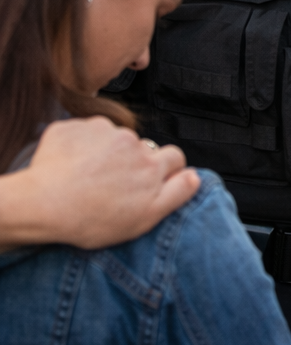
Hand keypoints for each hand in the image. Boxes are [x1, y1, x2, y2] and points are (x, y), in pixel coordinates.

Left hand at [2, 117, 199, 249]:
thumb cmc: (90, 218)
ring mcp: (102, 131)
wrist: (41, 204)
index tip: (148, 183)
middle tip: (113, 184)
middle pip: (143, 147)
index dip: (165, 170)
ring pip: (113, 138)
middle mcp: (132, 142)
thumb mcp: (145, 217)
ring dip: (106, 152)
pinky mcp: (74, 127)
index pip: (174, 157)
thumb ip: (177, 194)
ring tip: (88, 176)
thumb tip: (195, 176)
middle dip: (133, 161)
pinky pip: (84, 132)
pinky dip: (80, 145)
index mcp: (151, 164)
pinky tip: (71, 165)